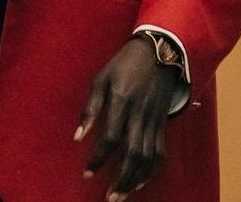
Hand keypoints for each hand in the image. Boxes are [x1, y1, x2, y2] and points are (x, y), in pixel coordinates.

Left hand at [76, 36, 179, 200]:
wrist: (158, 52)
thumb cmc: (124, 64)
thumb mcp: (101, 78)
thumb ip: (90, 108)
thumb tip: (77, 137)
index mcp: (123, 101)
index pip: (111, 138)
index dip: (99, 158)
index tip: (87, 172)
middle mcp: (140, 114)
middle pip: (133, 154)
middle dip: (121, 179)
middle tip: (110, 198)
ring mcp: (154, 120)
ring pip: (149, 157)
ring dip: (136, 179)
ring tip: (122, 195)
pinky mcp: (162, 123)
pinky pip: (160, 152)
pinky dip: (152, 170)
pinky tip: (140, 182)